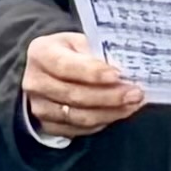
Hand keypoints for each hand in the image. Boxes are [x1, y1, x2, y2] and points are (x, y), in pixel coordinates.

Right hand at [24, 33, 147, 140]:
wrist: (47, 72)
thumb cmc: (69, 53)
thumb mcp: (78, 42)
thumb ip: (97, 52)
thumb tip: (124, 68)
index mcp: (40, 53)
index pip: (65, 66)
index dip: (92, 72)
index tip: (117, 74)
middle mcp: (35, 82)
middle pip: (74, 95)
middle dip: (109, 96)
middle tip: (135, 93)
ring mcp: (39, 107)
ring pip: (79, 116)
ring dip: (110, 112)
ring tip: (132, 104)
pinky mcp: (48, 125)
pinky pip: (79, 129)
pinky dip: (102, 122)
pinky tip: (118, 113)